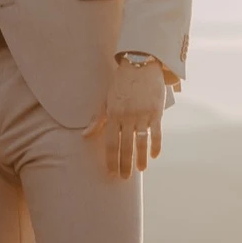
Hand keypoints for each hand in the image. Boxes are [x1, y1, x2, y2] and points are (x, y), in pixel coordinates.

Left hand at [86, 56, 169, 177]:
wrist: (141, 64)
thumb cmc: (121, 83)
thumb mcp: (106, 100)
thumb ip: (97, 119)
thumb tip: (85, 135)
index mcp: (113, 114)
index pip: (110, 143)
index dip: (111, 159)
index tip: (112, 172)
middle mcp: (127, 117)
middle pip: (125, 146)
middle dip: (124, 164)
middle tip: (124, 178)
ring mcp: (142, 115)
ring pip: (141, 143)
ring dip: (140, 158)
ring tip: (140, 170)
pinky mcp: (156, 112)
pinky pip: (156, 133)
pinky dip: (155, 146)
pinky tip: (154, 156)